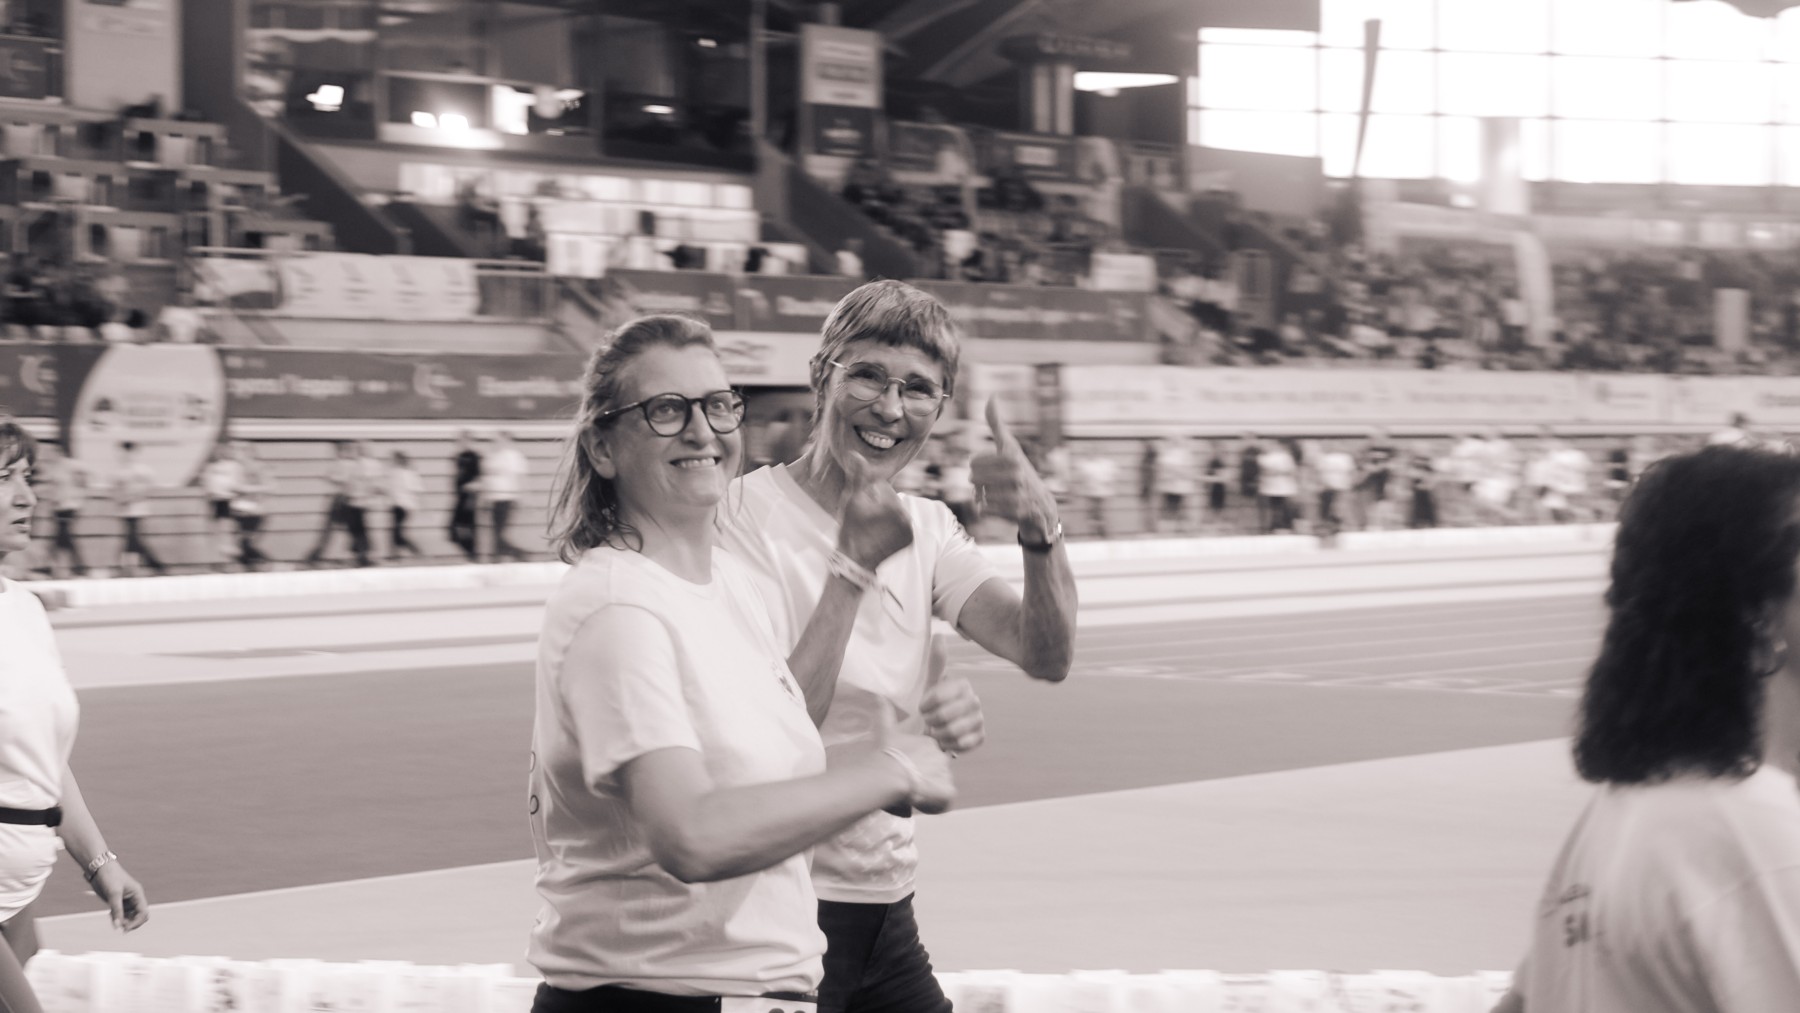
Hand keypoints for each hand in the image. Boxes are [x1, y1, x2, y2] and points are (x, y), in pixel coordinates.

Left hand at [91, 862, 148, 931]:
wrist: (99, 868)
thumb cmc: (109, 877)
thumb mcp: (113, 894)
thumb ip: (116, 911)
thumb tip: (117, 927)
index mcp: (138, 894)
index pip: (143, 913)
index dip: (137, 923)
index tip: (125, 929)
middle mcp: (134, 898)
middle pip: (139, 916)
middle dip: (131, 923)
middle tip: (120, 927)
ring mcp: (126, 901)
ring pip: (129, 916)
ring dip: (123, 921)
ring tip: (113, 920)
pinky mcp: (118, 902)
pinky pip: (120, 914)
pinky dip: (116, 918)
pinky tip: (110, 915)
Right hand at [836, 450, 912, 570]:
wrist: (855, 561)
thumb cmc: (850, 529)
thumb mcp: (851, 500)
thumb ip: (858, 476)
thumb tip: (857, 454)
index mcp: (895, 504)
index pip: (881, 488)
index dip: (867, 494)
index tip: (861, 509)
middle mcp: (907, 516)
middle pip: (889, 500)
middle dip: (877, 505)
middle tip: (864, 520)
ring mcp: (910, 530)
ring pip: (894, 513)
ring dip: (884, 516)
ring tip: (870, 528)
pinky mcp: (909, 540)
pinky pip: (900, 526)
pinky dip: (891, 528)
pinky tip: (879, 534)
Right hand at [872, 702, 954, 815]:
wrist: (890, 774)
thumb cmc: (886, 754)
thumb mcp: (885, 731)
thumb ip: (884, 713)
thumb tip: (879, 696)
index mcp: (929, 743)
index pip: (931, 756)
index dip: (919, 766)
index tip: (908, 770)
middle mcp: (941, 757)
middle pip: (937, 771)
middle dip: (925, 779)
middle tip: (909, 784)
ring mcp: (945, 774)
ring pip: (941, 786)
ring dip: (929, 792)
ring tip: (912, 794)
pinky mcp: (947, 791)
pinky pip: (946, 800)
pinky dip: (936, 804)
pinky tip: (921, 803)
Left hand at [920, 635, 984, 755]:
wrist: (934, 733)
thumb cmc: (930, 707)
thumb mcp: (929, 684)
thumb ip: (935, 661)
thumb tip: (939, 634)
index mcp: (962, 685)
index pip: (940, 694)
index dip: (927, 704)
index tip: (921, 708)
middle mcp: (974, 700)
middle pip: (947, 713)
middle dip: (932, 720)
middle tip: (928, 722)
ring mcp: (979, 719)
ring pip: (955, 730)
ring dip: (939, 733)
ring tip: (936, 732)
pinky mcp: (981, 737)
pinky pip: (964, 743)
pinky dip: (950, 744)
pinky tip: (946, 741)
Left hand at [970, 399, 1057, 539]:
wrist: (1040, 503)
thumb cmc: (1019, 469)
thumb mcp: (1010, 445)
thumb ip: (996, 423)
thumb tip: (992, 396)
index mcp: (1011, 456)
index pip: (973, 461)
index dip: (977, 465)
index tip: (990, 466)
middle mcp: (1015, 473)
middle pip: (972, 478)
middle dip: (978, 482)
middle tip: (990, 482)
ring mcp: (1016, 493)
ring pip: (977, 495)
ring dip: (982, 495)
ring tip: (993, 493)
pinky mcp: (1015, 511)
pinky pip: (983, 509)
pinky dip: (985, 508)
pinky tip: (996, 505)